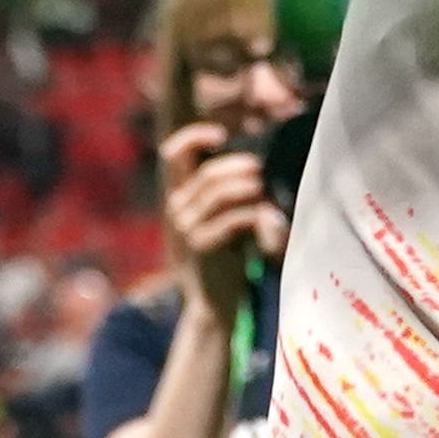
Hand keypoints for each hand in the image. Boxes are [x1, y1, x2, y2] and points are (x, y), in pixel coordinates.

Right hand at [153, 119, 277, 317]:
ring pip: (221, 193)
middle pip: (209, 173)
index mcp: (176, 196)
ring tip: (264, 195)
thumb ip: (223, 192)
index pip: (172, 155)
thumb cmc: (223, 254)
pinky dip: (253, 215)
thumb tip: (252, 163)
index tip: (222, 136)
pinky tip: (266, 218)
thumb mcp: (216, 218)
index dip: (194, 137)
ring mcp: (185, 228)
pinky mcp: (201, 246)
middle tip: (260, 173)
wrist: (213, 302)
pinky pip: (232, 219)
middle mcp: (175, 209)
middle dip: (240, 166)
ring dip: (249, 190)